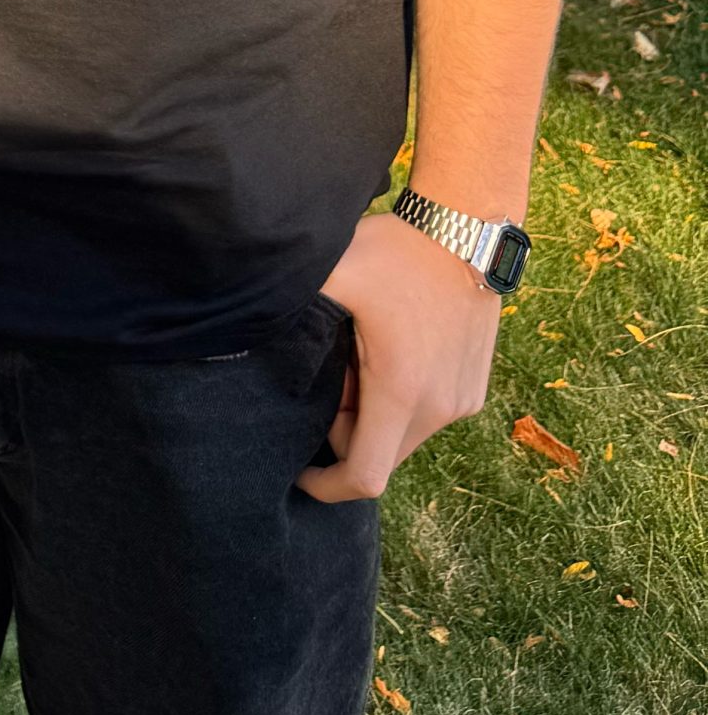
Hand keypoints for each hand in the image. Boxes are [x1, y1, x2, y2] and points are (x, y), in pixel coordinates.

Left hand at [298, 209, 501, 502]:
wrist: (464, 228)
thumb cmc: (394, 251)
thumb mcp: (332, 275)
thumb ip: (290, 313)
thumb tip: (243, 327)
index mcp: (401, 392)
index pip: (364, 477)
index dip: (326, 485)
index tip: (297, 470)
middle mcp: (439, 409)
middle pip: (378, 456)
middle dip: (342, 433)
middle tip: (325, 377)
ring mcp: (461, 402)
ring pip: (402, 437)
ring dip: (370, 414)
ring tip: (354, 357)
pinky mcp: (472, 390)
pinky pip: (426, 417)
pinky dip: (397, 403)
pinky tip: (383, 353)